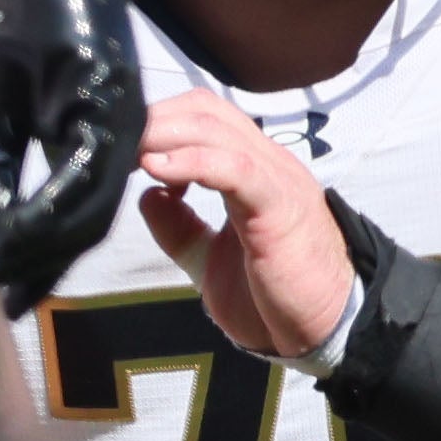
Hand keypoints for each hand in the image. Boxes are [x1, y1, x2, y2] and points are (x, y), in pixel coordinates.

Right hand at [0, 0, 152, 306]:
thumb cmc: (34, 0)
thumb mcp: (9, 86)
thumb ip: (6, 150)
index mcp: (99, 125)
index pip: (79, 208)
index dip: (46, 254)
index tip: (14, 290)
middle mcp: (112, 124)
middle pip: (85, 217)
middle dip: (44, 266)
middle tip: (14, 307)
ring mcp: (110, 107)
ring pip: (87, 199)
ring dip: (43, 248)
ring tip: (9, 285)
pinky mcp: (101, 86)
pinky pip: (78, 159)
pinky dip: (46, 202)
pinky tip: (16, 233)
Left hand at [134, 86, 355, 363]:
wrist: (328, 329)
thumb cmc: (278, 298)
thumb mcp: (211, 260)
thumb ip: (181, 229)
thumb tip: (147, 196)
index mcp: (253, 172)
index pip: (204, 117)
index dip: (159, 122)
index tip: (120, 146)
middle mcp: (267, 164)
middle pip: (205, 111)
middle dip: (153, 119)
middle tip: (112, 142)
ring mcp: (276, 180)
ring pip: (216, 130)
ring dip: (163, 134)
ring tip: (127, 149)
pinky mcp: (280, 205)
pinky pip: (236, 168)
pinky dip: (193, 161)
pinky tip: (158, 168)